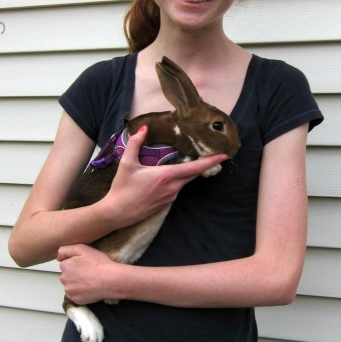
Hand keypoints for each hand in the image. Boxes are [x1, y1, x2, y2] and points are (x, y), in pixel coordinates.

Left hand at [58, 244, 115, 304]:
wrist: (109, 280)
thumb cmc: (97, 263)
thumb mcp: (81, 248)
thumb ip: (65, 249)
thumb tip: (58, 258)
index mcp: (64, 266)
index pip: (65, 263)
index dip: (75, 261)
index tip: (85, 262)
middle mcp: (64, 279)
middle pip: (67, 274)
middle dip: (74, 272)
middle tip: (88, 270)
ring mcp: (70, 291)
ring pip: (71, 285)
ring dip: (77, 282)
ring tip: (90, 279)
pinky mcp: (76, 300)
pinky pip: (76, 294)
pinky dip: (81, 291)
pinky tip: (89, 287)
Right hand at [101, 126, 226, 227]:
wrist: (117, 213)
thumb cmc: (122, 188)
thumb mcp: (126, 163)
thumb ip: (135, 143)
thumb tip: (143, 128)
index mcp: (165, 176)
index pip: (194, 168)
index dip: (210, 161)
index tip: (223, 156)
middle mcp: (172, 187)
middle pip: (194, 174)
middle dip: (205, 164)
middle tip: (214, 154)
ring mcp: (170, 196)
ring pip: (186, 181)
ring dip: (191, 171)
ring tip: (195, 159)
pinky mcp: (166, 202)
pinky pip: (178, 188)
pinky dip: (181, 179)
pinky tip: (175, 173)